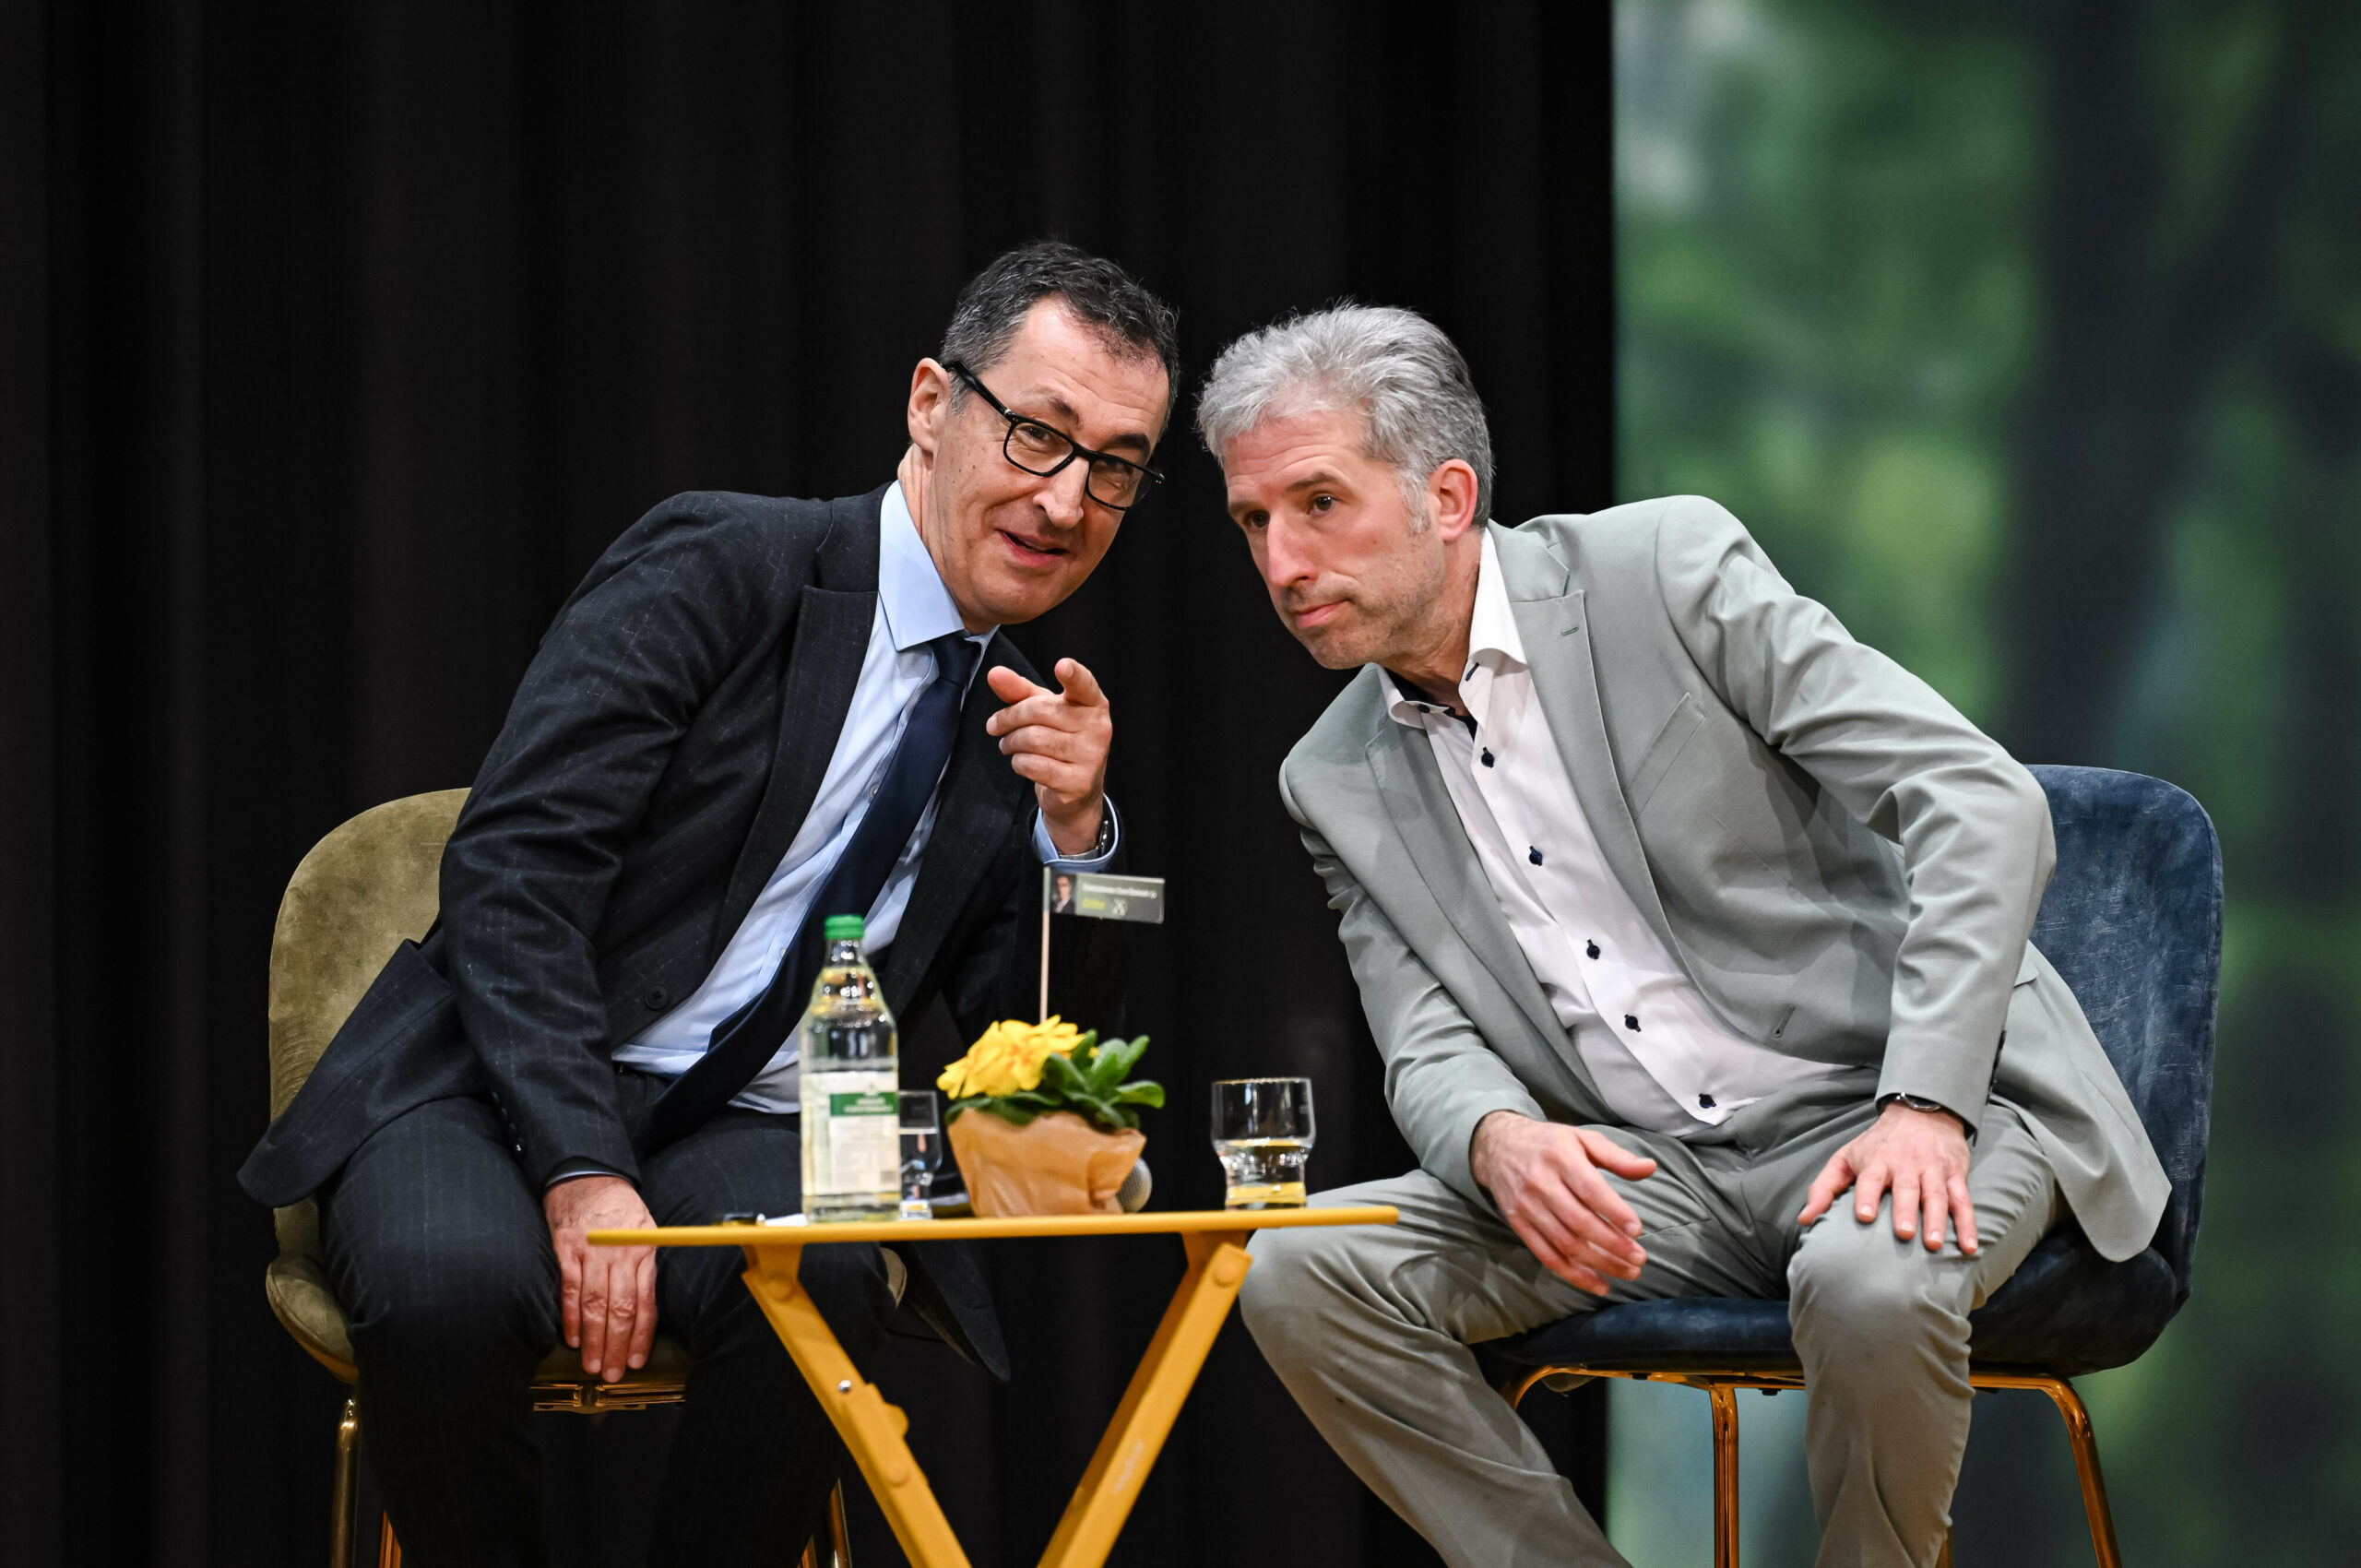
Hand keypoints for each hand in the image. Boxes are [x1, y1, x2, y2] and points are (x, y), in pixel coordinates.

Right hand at [545, 1174, 657, 1381]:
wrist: (588, 1175)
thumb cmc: (620, 1209)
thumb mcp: (646, 1230)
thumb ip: (646, 1266)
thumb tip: (646, 1309)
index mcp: (645, 1252)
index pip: (646, 1303)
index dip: (641, 1336)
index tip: (637, 1361)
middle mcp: (620, 1254)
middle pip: (620, 1309)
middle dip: (617, 1346)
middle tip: (613, 1374)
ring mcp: (592, 1252)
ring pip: (594, 1304)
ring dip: (594, 1339)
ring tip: (593, 1365)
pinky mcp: (567, 1249)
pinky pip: (569, 1289)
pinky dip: (569, 1317)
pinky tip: (572, 1338)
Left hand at [984, 658, 1110, 854]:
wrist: (1076, 789)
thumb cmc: (1059, 738)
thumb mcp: (1042, 710)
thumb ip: (1019, 690)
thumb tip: (994, 673)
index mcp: (1093, 703)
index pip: (1083, 685)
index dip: (1073, 674)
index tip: (1062, 665)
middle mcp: (1098, 727)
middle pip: (1040, 711)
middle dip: (1009, 717)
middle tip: (995, 725)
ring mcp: (1091, 756)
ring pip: (1033, 739)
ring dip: (1010, 742)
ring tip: (1008, 744)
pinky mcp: (1078, 782)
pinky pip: (1033, 765)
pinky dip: (1018, 763)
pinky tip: (1021, 762)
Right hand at [1469, 1111, 1658, 1294]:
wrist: (1497, 1147)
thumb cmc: (1549, 1144)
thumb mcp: (1583, 1139)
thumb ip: (1617, 1156)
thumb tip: (1650, 1168)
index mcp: (1561, 1158)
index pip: (1590, 1190)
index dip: (1614, 1211)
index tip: (1637, 1230)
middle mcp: (1541, 1183)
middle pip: (1579, 1222)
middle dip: (1612, 1245)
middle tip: (1639, 1259)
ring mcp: (1527, 1207)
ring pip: (1566, 1243)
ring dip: (1599, 1263)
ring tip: (1627, 1272)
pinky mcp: (1519, 1225)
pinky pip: (1547, 1255)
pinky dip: (1573, 1274)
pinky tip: (1598, 1283)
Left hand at [1799, 1102, 1977, 1253]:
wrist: (1922, 1112)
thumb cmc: (1876, 1144)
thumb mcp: (1846, 1158)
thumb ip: (1824, 1188)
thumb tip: (1805, 1219)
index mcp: (1877, 1160)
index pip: (1871, 1177)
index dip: (1867, 1195)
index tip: (1864, 1215)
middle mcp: (1906, 1164)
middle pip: (1907, 1188)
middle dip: (1905, 1210)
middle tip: (1904, 1234)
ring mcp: (1933, 1169)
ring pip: (1937, 1194)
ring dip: (1937, 1219)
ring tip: (1934, 1243)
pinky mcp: (1955, 1174)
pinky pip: (1964, 1200)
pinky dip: (1969, 1223)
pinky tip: (1970, 1246)